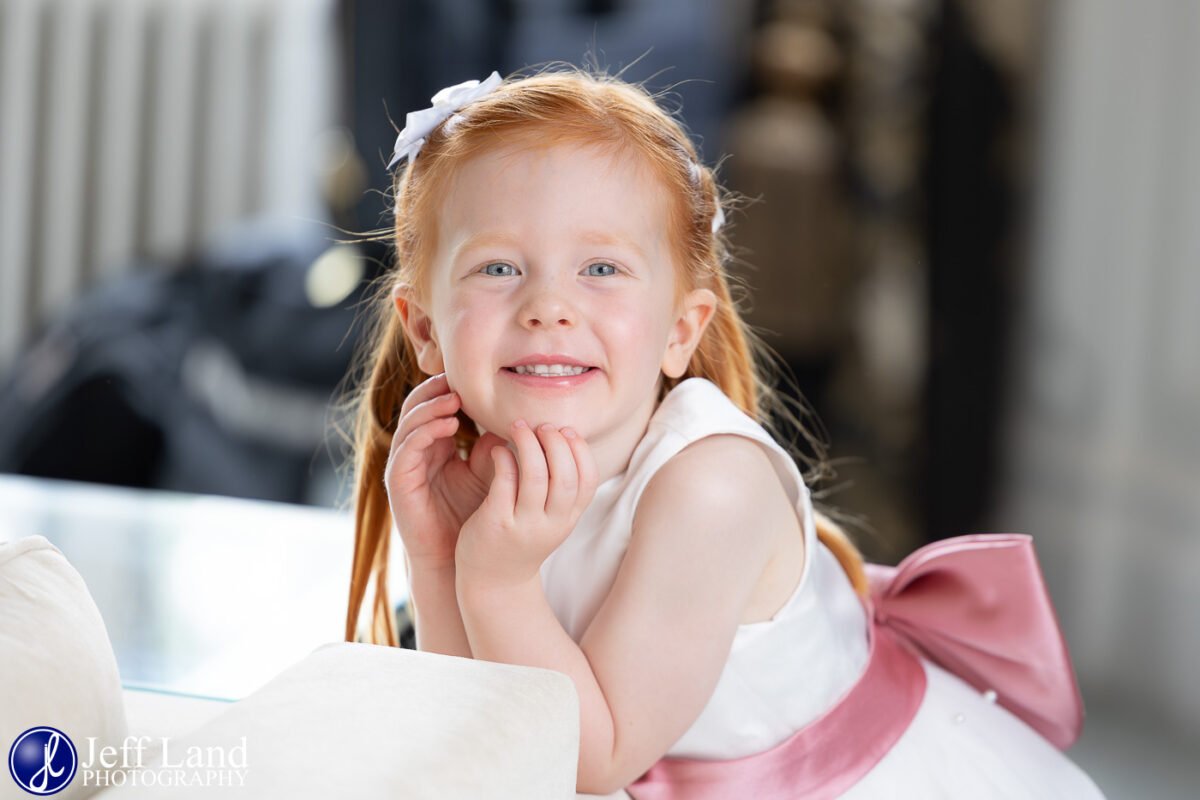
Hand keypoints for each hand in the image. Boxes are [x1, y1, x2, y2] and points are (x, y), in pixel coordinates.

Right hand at [384, 373, 508, 568]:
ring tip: (455, 399)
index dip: (450, 388)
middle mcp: (416, 450)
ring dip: (431, 407)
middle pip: (417, 406)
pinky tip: (448, 425)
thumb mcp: (490, 471)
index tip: (474, 375)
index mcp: (436, 444)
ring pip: (409, 423)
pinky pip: (406, 449)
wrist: (458, 556)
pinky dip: (425, 432)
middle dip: (436, 390)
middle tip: (459, 377)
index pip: (435, 404)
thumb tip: (518, 414)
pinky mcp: (398, 482)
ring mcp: (405, 465)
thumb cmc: (475, 513)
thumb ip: (497, 444)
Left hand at [456, 420, 598, 587]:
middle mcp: (551, 523)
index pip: (588, 480)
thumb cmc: (521, 538)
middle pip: (564, 476)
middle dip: (555, 443)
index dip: (580, 450)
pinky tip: (498, 450)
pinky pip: (504, 482)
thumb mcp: (551, 518)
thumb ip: (559, 488)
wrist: (493, 582)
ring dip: (528, 444)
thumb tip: (560, 435)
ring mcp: (524, 525)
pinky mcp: (496, 523)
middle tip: (542, 425)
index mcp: (568, 519)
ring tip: (518, 426)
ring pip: (534, 476)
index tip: (566, 430)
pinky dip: (503, 459)